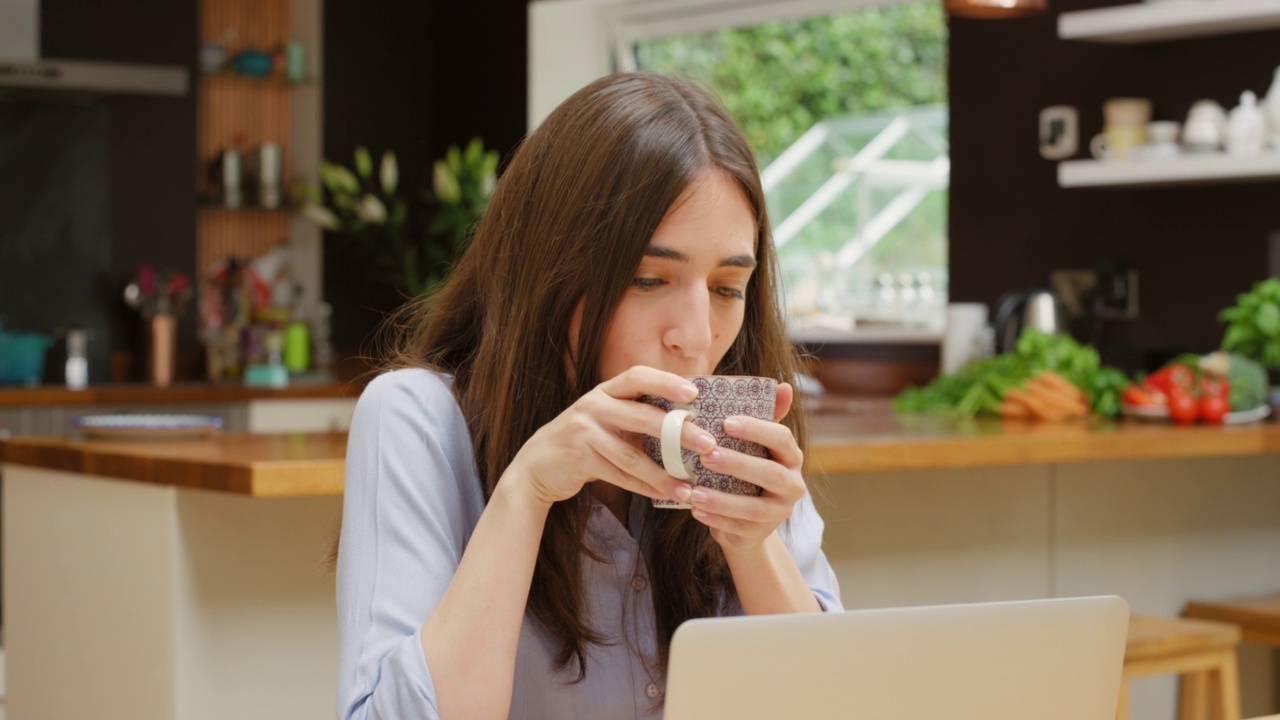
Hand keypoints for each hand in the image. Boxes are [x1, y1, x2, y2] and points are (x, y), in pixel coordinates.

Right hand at [504, 366, 716, 506]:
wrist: (537, 466)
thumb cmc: (585, 441)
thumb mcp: (606, 419)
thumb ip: (636, 417)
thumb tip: (688, 425)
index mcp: (604, 391)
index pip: (637, 376)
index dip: (665, 382)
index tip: (693, 393)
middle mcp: (593, 405)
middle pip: (642, 416)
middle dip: (678, 432)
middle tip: (707, 444)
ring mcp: (583, 431)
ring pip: (632, 455)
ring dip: (664, 474)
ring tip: (688, 486)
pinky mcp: (579, 458)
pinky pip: (619, 475)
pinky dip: (644, 487)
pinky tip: (664, 495)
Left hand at [683, 382, 805, 550]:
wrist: (746, 518)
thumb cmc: (746, 471)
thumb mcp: (755, 445)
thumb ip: (764, 416)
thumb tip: (783, 385)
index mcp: (791, 456)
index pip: (782, 438)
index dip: (757, 430)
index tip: (726, 422)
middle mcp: (792, 484)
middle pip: (770, 474)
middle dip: (738, 464)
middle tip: (707, 455)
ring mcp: (780, 512)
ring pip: (755, 508)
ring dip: (723, 499)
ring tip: (695, 492)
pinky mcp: (762, 533)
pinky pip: (740, 528)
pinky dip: (716, 519)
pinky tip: (695, 510)